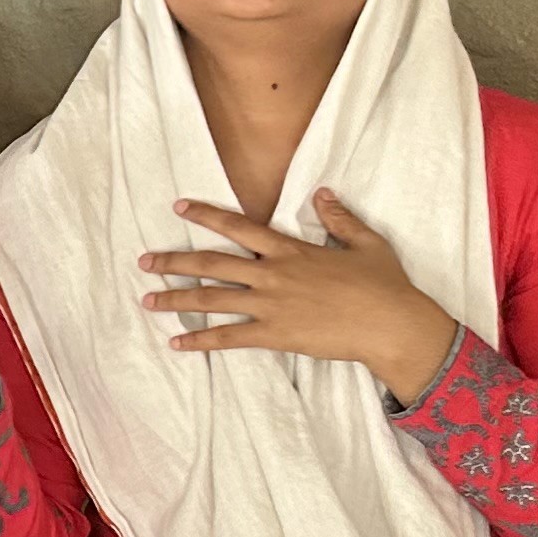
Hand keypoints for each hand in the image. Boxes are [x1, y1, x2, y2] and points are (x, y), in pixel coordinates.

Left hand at [143, 193, 461, 400]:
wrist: (393, 326)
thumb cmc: (384, 285)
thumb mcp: (366, 243)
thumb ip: (339, 217)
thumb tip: (322, 192)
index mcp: (290, 250)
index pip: (238, 227)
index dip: (206, 215)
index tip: (179, 207)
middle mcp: (272, 274)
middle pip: (211, 264)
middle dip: (174, 261)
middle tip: (144, 261)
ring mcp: (271, 306)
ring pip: (212, 299)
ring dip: (176, 299)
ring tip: (147, 300)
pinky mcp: (275, 335)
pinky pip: (229, 338)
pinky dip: (200, 341)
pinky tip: (176, 344)